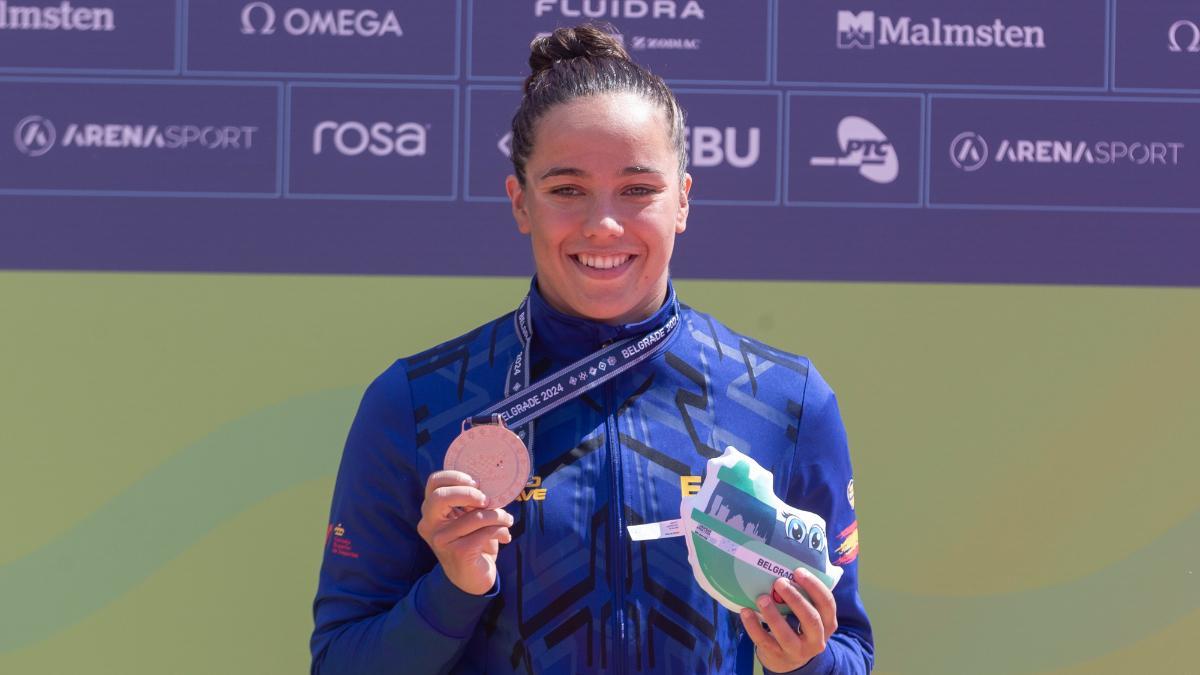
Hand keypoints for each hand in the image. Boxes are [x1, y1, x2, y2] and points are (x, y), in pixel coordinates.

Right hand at [416, 470, 513, 595]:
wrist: (473, 579)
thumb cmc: (471, 542)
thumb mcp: (468, 519)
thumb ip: (471, 503)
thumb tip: (492, 487)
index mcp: (431, 512)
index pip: (434, 483)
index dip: (455, 477)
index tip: (476, 482)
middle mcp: (430, 525)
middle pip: (440, 496)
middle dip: (469, 494)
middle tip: (487, 500)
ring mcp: (442, 540)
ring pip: (474, 517)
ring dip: (498, 515)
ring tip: (507, 520)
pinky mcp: (458, 553)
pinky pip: (485, 532)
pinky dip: (500, 530)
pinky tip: (505, 536)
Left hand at [740, 568, 837, 672]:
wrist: (789, 660)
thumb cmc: (799, 626)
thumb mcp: (809, 614)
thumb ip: (805, 596)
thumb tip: (786, 563)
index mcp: (828, 623)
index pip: (827, 604)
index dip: (814, 586)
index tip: (798, 571)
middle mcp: (817, 640)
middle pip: (811, 619)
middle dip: (795, 599)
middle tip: (779, 581)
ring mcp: (798, 651)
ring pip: (786, 634)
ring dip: (773, 614)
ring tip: (761, 597)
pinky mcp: (778, 656)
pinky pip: (764, 641)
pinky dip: (754, 626)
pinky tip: (746, 611)